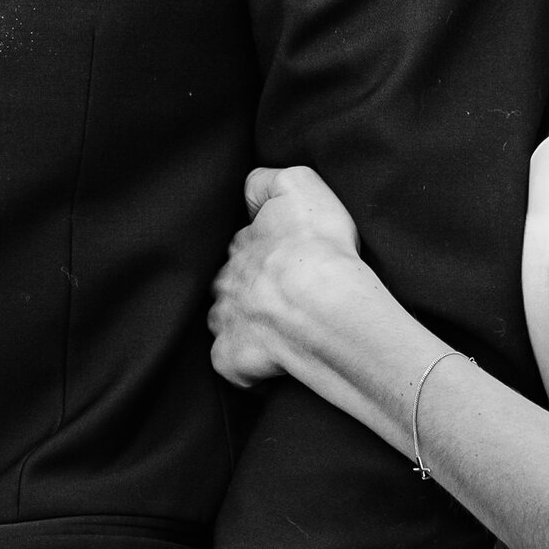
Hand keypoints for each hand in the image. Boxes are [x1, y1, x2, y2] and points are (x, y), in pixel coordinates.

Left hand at [208, 163, 371, 387]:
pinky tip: (271, 365)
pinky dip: (246, 367)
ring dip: (246, 324)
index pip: (244, 244)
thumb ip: (268, 181)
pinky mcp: (231, 359)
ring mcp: (227, 321)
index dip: (265, 252)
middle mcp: (228, 281)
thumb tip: (250, 191)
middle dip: (249, 289)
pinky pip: (229, 364)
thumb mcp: (298, 185)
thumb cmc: (318, 246)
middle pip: (231, 284)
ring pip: (226, 320)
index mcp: (243, 244)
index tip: (286, 261)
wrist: (322, 302)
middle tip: (284, 298)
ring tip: (278, 331)